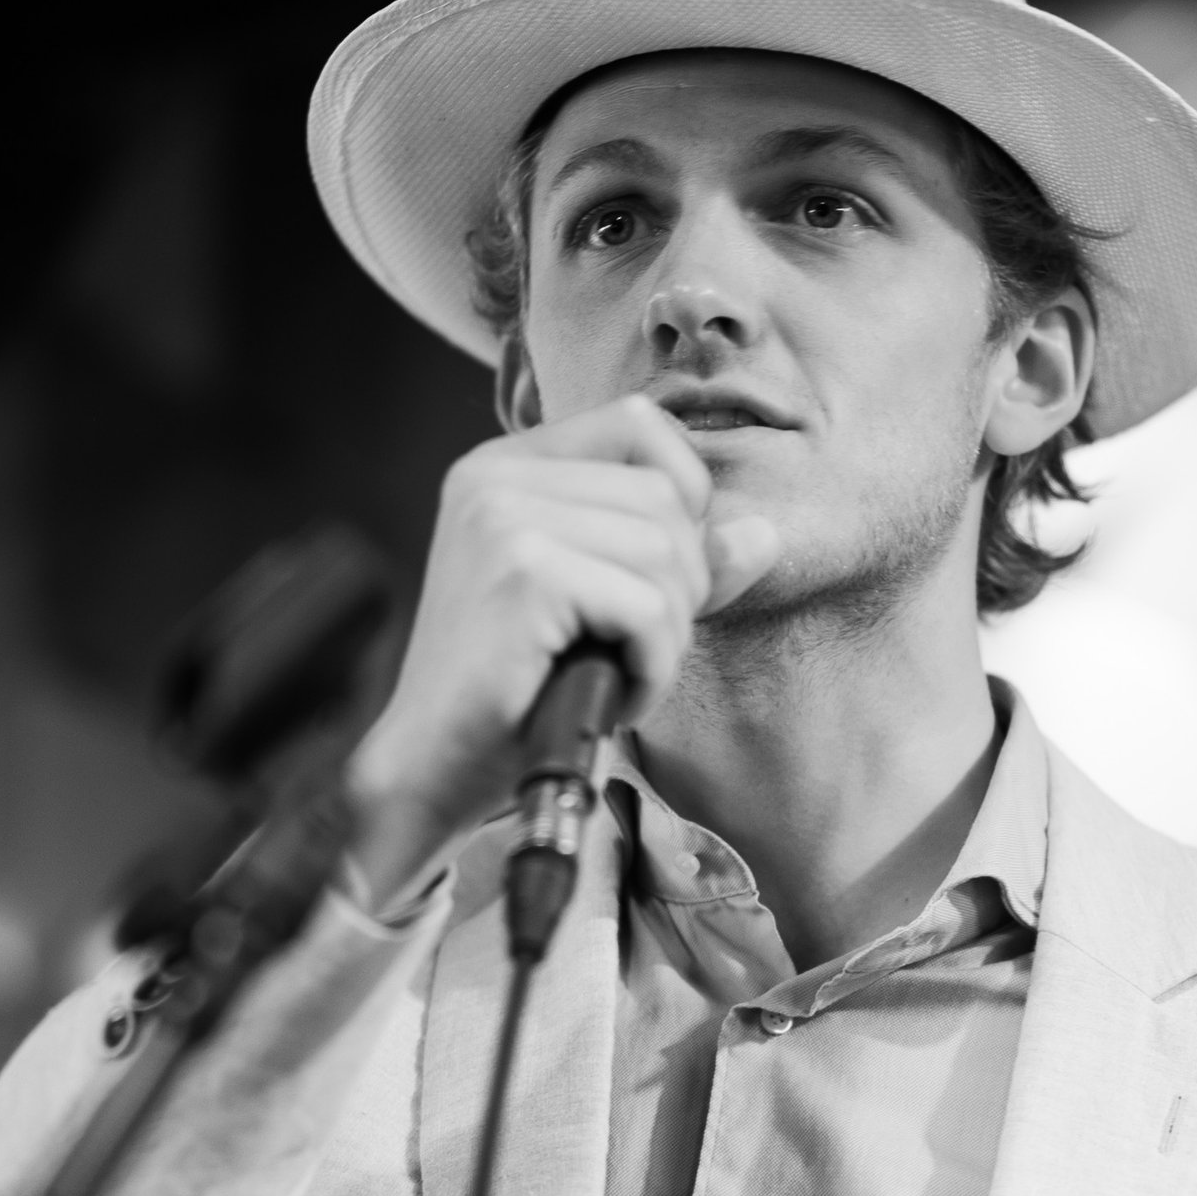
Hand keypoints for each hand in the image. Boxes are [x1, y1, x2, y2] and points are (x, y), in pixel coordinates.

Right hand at [346, 399, 777, 907]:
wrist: (432, 771)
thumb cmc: (514, 695)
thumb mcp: (602, 609)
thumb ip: (677, 562)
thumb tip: (764, 533)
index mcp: (503, 464)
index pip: (638, 425)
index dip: (679, 502)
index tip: (649, 582)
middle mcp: (494, 474)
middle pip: (663, 498)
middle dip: (675, 590)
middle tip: (625, 651)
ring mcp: (503, 517)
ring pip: (665, 553)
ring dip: (664, 637)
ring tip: (612, 676)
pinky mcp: (523, 573)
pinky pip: (647, 607)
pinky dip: (651, 668)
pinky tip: (610, 697)